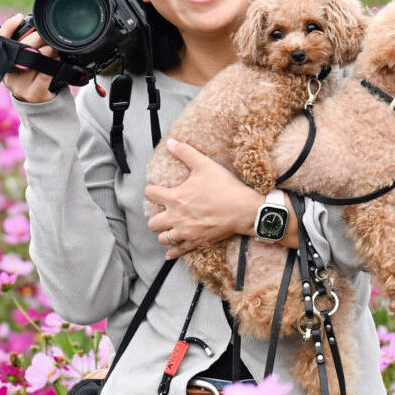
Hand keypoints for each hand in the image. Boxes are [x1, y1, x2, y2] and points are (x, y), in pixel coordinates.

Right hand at [0, 13, 59, 105]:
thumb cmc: (31, 78)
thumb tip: (24, 21)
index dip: (9, 26)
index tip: (19, 17)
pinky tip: (56, 62)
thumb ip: (21, 46)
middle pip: (24, 46)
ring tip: (53, 50)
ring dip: (49, 51)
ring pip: (37, 58)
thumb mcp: (22, 63)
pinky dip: (54, 64)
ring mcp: (20, 85)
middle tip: (48, 37)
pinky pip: (46, 72)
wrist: (38, 105)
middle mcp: (8, 74)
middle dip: (39, 38)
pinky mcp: (33, 93)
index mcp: (3, 64)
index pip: (1, 40)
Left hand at [146, 140, 256, 256]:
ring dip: (164, 232)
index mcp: (175, 198)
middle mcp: (177, 218)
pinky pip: (178, 251)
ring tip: (169, 227)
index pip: (151, 195)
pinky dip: (173, 252)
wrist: (243, 210)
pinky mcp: (196, 242)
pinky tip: (170, 252)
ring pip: (163, 238)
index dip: (151, 190)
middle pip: (153, 223)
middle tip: (162, 211)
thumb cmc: (224, 187)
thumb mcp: (205, 165)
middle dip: (155, 216)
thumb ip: (186, 153)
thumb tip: (171, 142)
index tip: (155, 189)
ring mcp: (186, 232)